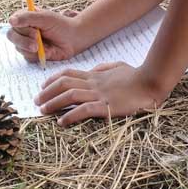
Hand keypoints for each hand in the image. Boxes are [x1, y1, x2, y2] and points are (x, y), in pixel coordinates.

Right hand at [8, 9, 85, 61]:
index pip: (13, 23)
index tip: (34, 30)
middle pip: (12, 36)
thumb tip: (10, 20)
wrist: (73, 39)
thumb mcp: (45, 18)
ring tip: (46, 46)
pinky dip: (37, 55)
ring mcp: (27, 43)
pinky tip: (48, 51)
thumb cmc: (60, 25)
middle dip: (24, 40)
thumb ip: (28, 18)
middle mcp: (23, 31)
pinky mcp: (32, 54)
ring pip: (19, 48)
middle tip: (37, 42)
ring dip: (32, 48)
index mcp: (25, 18)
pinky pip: (27, 57)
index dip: (22, 28)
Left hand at [35, 62, 165, 125]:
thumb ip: (103, 68)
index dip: (52, 80)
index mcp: (95, 75)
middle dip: (47, 92)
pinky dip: (70, 116)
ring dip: (54, 103)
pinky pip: (84, 110)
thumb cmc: (136, 75)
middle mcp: (94, 83)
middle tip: (37, 101)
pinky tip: (62, 122)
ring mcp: (100, 94)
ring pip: (70, 95)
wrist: (150, 82)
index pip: (68, 74)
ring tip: (43, 110)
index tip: (42, 87)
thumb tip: (93, 70)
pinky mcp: (107, 106)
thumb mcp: (118, 66)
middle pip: (64, 84)